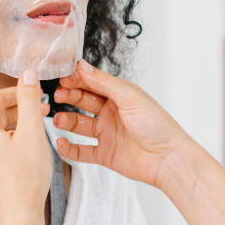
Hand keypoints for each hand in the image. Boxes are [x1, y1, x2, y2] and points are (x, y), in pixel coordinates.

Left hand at [0, 69, 51, 224]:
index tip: (36, 94)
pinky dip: (10, 149)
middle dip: (19, 111)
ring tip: (37, 135)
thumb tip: (27, 75)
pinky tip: (27, 157)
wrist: (19, 217)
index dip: (17, 92)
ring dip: (15, 130)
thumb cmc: (26, 175)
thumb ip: (29, 100)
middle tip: (42, 113)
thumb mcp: (32, 131)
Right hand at [52, 60, 195, 190]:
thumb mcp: (129, 96)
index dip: (77, 80)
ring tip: (58, 119)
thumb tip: (81, 66)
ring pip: (79, 125)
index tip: (63, 79)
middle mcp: (111, 113)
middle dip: (69, 97)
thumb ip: (103, 82)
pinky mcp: (105, 154)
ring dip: (66, 121)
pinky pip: (81, 151)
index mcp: (119, 96)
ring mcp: (107, 134)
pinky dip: (69, 148)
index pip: (93, 83)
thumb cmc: (156, 124)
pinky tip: (61, 142)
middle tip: (57, 96)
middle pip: (83, 101)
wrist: (167, 158)